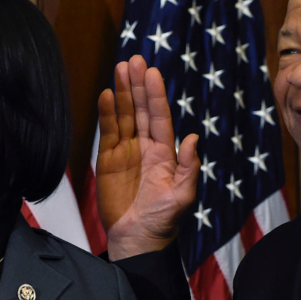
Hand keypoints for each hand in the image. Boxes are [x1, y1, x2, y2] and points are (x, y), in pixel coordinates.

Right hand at [97, 55, 199, 259]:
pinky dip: (107, 114)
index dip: (156, 95)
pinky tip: (107, 96)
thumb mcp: (182, 195)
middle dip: (138, 85)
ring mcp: (126, 151)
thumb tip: (194, 138)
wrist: (138, 239)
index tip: (151, 72)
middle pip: (141, 109)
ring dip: (123, 93)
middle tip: (134, 60)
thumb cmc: (164, 220)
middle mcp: (145, 146)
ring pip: (124, 115)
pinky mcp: (108, 160)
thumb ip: (188, 167)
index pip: (160, 117)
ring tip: (120, 68)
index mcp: (165, 152)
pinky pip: (108, 132)